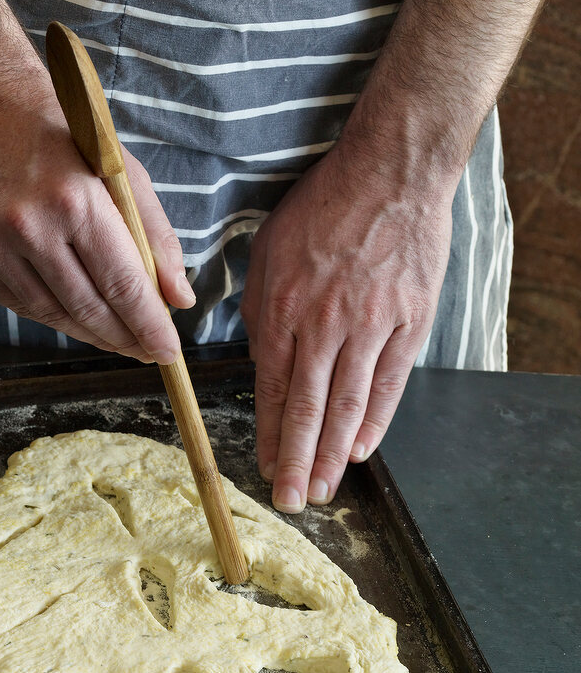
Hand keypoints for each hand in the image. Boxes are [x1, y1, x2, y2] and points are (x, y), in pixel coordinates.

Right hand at [0, 75, 193, 361]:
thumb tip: (180, 300)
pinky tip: (75, 315)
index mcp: (76, 200)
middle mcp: (28, 226)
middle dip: (124, 338)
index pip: (123, 286)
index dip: (149, 327)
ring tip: (116, 337)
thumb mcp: (121, 172)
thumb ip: (156, 237)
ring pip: (52, 314)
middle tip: (147, 351)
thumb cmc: (62, 136)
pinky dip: (52, 314)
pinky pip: (18, 304)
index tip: (169, 353)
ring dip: (90, 333)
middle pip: (89, 309)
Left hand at [241, 140, 456, 510]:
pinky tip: (362, 448)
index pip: (273, 389)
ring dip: (335, 454)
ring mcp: (373, 325)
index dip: (270, 435)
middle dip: (299, 462)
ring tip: (325, 489)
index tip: (265, 468)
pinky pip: (391, 382)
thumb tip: (260, 361)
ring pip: (350, 404)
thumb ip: (260, 310)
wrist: (391, 171)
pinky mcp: (411, 321)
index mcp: (285, 308)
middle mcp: (327, 324)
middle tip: (293, 500)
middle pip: (310, 408)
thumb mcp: (269, 250)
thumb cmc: (323, 206)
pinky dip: (376, 419)